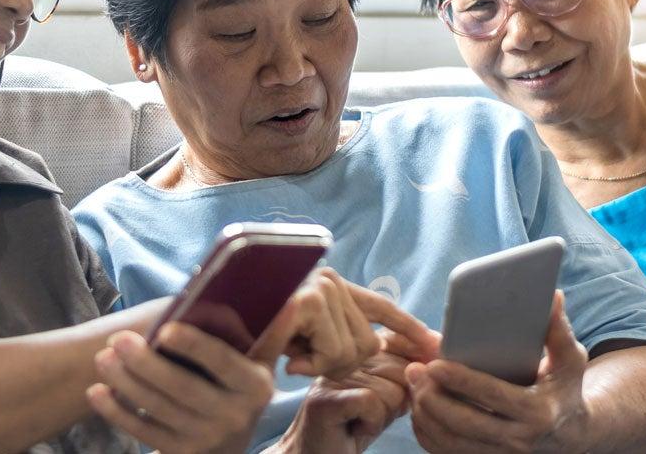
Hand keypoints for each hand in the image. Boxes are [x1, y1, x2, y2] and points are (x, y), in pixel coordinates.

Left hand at [86, 326, 274, 453]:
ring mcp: (207, 438)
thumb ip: (272, 333)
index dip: (194, 346)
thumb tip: (295, 298)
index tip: (164, 328)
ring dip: (127, 383)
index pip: (223, 362)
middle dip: (147, 363)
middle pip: (184, 388)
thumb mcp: (261, 365)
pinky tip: (98, 392)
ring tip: (103, 358)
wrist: (230, 446)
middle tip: (117, 339)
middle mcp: (235, 416)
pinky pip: (145, 432)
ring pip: (160, 409)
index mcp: (256, 386)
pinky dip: (118, 412)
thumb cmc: (240, 388)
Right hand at [263, 268, 437, 379]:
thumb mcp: (302, 341)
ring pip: (351, 351)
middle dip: (341, 363)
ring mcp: (321, 287)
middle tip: (303, 359)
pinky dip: (311, 366)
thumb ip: (334, 338)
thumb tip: (381, 346)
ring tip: (291, 353)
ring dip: (321, 365)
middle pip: (369, 343)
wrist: (211, 336)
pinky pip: (333, 352)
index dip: (410, 329)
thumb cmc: (252, 339)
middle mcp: (330, 280)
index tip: (434, 345)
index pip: (381, 308)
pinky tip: (289, 357)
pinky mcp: (310, 300)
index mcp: (332, 287)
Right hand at [274, 351, 411, 453]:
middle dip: (397, 403)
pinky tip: (354, 429)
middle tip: (370, 415)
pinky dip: (371, 424)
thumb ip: (407, 374)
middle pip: (402, 371)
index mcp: (358, 348)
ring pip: (390, 391)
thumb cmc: (353, 427)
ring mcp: (332, 375)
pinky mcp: (326, 399)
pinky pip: (372, 404)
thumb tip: (437, 347)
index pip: (401, 340)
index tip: (407, 390)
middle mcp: (343, 355)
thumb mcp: (386, 398)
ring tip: (359, 422)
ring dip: (382, 417)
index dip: (415, 366)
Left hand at [407, 291, 593, 452]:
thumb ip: (559, 330)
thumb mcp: (569, 360)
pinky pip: (445, 452)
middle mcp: (518, 440)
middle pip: (464, 424)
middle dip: (433, 398)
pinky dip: (427, 432)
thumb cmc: (563, 387)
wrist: (567, 434)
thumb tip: (552, 296)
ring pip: (450, 442)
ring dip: (425, 414)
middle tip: (414, 370)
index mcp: (538, 412)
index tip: (435, 363)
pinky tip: (419, 407)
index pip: (493, 396)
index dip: (461, 381)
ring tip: (413, 385)